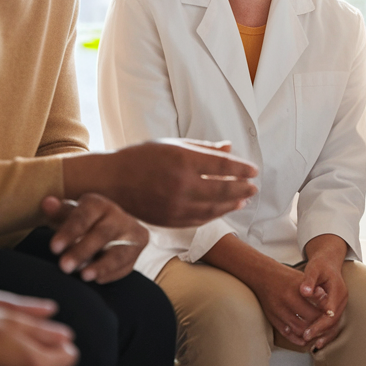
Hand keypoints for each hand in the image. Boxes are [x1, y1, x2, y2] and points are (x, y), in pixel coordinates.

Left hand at [41, 194, 148, 282]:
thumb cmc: (85, 223)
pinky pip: (127, 263)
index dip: (69, 232)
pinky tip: (98, 280)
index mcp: (97, 204)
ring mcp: (131, 231)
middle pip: (102, 234)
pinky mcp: (140, 245)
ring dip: (102, 265)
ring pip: (119, 251)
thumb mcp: (70, 216)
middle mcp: (117, 215)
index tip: (54, 248)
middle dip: (83, 251)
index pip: (83, 216)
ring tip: (85, 276)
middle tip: (65, 266)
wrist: (116, 227)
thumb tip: (47, 203)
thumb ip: (59, 213)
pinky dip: (112, 273)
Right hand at [65, 138, 258, 227]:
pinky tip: (224, 209)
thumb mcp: (172, 144)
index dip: (241, 168)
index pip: (222, 165)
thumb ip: (202, 148)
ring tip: (244, 199)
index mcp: (182, 160)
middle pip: (223, 188)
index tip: (253, 170)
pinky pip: (200, 219)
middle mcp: (181, 184)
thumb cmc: (141, 158)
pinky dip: (215, 214)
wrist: (111, 182)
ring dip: (232, 203)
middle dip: (242, 188)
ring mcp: (175, 205)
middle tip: (254, 187)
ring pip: (214, 207)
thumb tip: (229, 147)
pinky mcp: (170, 220)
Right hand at [253, 262, 327, 348]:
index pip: (316, 310)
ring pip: (298, 330)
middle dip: (319, 326)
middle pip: (309, 321)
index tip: (331, 317)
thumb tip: (328, 302)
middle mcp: (286, 302)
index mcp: (296, 291)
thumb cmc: (287, 277)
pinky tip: (304, 339)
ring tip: (318, 334)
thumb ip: (315, 291)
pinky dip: (296, 339)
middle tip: (327, 328)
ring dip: (309, 334)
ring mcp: (278, 312)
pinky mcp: (272, 318)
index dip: (325, 316)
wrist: (263, 276)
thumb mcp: (303, 279)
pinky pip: (286, 333)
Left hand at [298, 235, 349, 349]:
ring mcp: (341, 303)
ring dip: (325, 334)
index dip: (318, 325)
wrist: (329, 260)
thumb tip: (304, 292)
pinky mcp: (337, 306)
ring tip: (312, 344)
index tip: (307, 332)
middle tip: (306, 338)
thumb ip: (308, 280)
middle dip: (320, 332)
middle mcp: (342, 298)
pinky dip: (326, 331)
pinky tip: (318, 339)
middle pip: (334, 321)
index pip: (329, 313)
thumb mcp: (313, 269)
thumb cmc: (320, 265)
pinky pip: (333, 322)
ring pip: (335, 323)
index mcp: (338, 290)